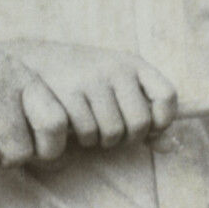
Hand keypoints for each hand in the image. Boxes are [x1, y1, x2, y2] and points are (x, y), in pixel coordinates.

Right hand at [5, 39, 177, 150]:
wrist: (36, 61)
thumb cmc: (84, 80)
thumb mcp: (118, 88)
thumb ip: (147, 115)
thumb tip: (172, 146)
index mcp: (133, 63)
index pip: (167, 96)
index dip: (163, 119)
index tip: (149, 126)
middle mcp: (115, 69)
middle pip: (140, 123)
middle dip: (127, 138)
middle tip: (111, 131)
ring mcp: (92, 80)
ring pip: (113, 133)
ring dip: (102, 140)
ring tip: (91, 126)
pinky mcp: (69, 94)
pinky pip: (87, 133)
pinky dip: (82, 139)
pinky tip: (75, 126)